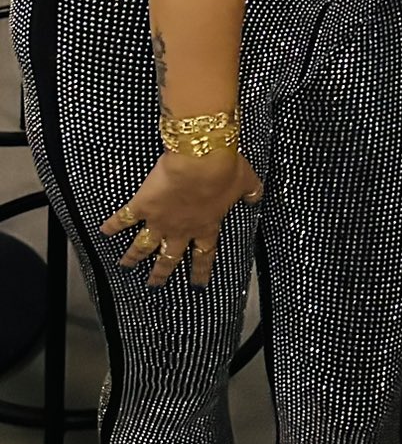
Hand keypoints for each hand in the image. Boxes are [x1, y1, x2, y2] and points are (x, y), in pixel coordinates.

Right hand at [101, 149, 263, 287]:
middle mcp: (182, 230)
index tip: (197, 285)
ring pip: (143, 245)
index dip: (200, 271)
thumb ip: (252, 193)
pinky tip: (103, 232)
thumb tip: (257, 197)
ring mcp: (160, 220)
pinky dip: (113, 225)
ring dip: (133, 256)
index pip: (204, 255)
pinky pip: (124, 218)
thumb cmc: (225, 170)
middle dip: (161, 273)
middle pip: (169, 258)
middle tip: (154, 285)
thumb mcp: (246, 182)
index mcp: (207, 226)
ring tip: (124, 266)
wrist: (201, 158)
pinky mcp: (143, 206)